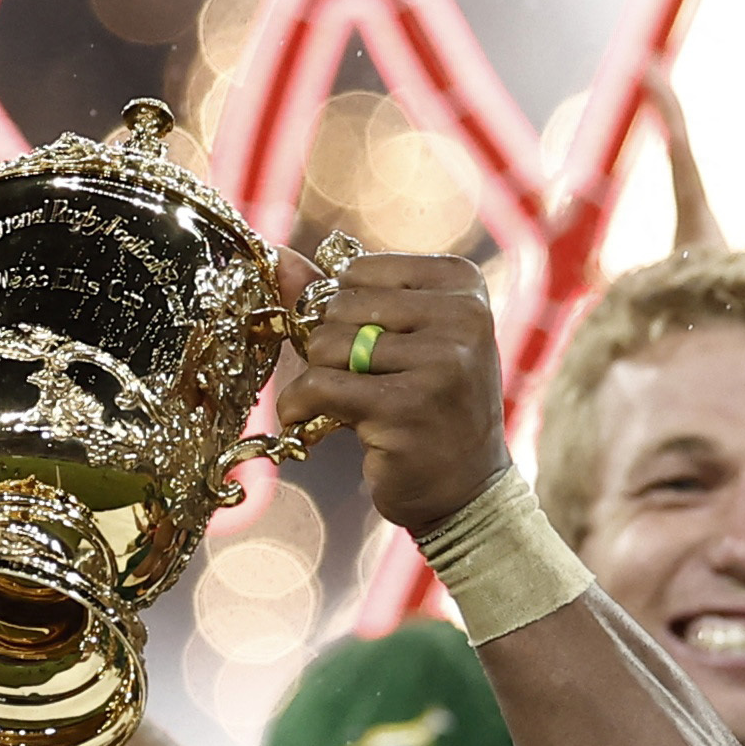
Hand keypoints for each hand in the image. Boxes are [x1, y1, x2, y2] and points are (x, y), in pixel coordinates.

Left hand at [267, 251, 508, 533]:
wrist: (465, 486)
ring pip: (327, 344)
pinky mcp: (407, 407)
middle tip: (352, 378)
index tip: (363, 342)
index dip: (343, 309)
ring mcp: (439, 362)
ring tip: (344, 401)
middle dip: (330, 345)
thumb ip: (343, 296)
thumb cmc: (428, 405)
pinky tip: (308, 420)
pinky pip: (320, 386)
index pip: (359, 270)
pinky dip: (300, 405)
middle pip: (341, 305)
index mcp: (463, 284)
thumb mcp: (402, 338)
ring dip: (318, 376)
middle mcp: (461, 316)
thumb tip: (279, 260)